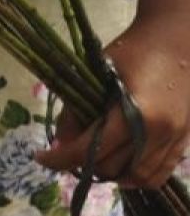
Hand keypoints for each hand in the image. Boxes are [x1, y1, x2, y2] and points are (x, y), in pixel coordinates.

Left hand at [35, 15, 189, 188]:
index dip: (61, 158)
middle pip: (113, 167)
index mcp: (137, 112)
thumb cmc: (133, 50)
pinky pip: (160, 173)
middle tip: (67, 151)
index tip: (41, 157)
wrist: (176, 38)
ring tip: (93, 158)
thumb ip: (76, 110)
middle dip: (84, 163)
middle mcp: (160, 131)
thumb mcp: (96, 73)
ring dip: (110, 173)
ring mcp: (176, 137)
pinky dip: (136, 176)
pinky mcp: (185, 139)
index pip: (92, 149)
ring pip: (138, 177)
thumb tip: (59, 143)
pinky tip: (120, 164)